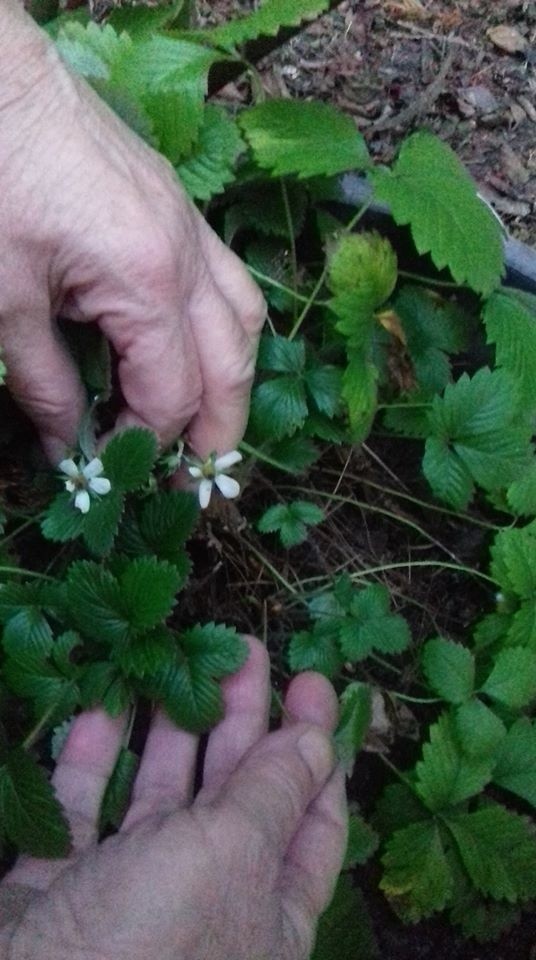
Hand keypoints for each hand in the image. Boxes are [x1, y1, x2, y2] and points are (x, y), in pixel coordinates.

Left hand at [0, 6, 264, 460]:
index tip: (114, 468)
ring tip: (206, 421)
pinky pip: (228, 281)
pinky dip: (222, 329)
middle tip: (192, 478)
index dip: (147, 445)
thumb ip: (47, 387)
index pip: (172, 395)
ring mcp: (190, 229)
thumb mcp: (5, 305)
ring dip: (231, 381)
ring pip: (245, 322)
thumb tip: (72, 450)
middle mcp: (186, 259)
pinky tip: (196, 346)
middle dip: (216, 433)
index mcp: (145, 284)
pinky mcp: (179, 211)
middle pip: (230, 368)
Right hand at [0, 637, 346, 959]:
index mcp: (266, 914)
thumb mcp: (231, 854)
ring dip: (170, 728)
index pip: (311, 821)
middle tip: (241, 650)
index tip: (310, 684)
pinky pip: (84, 811)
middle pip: (237, 795)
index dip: (315, 751)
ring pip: (160, 796)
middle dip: (243, 718)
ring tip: (180, 660)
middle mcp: (206, 902)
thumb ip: (274, 793)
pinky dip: (91, 759)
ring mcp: (132, 896)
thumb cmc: (149, 939)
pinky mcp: (63, 889)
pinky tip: (102, 704)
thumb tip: (316, 740)